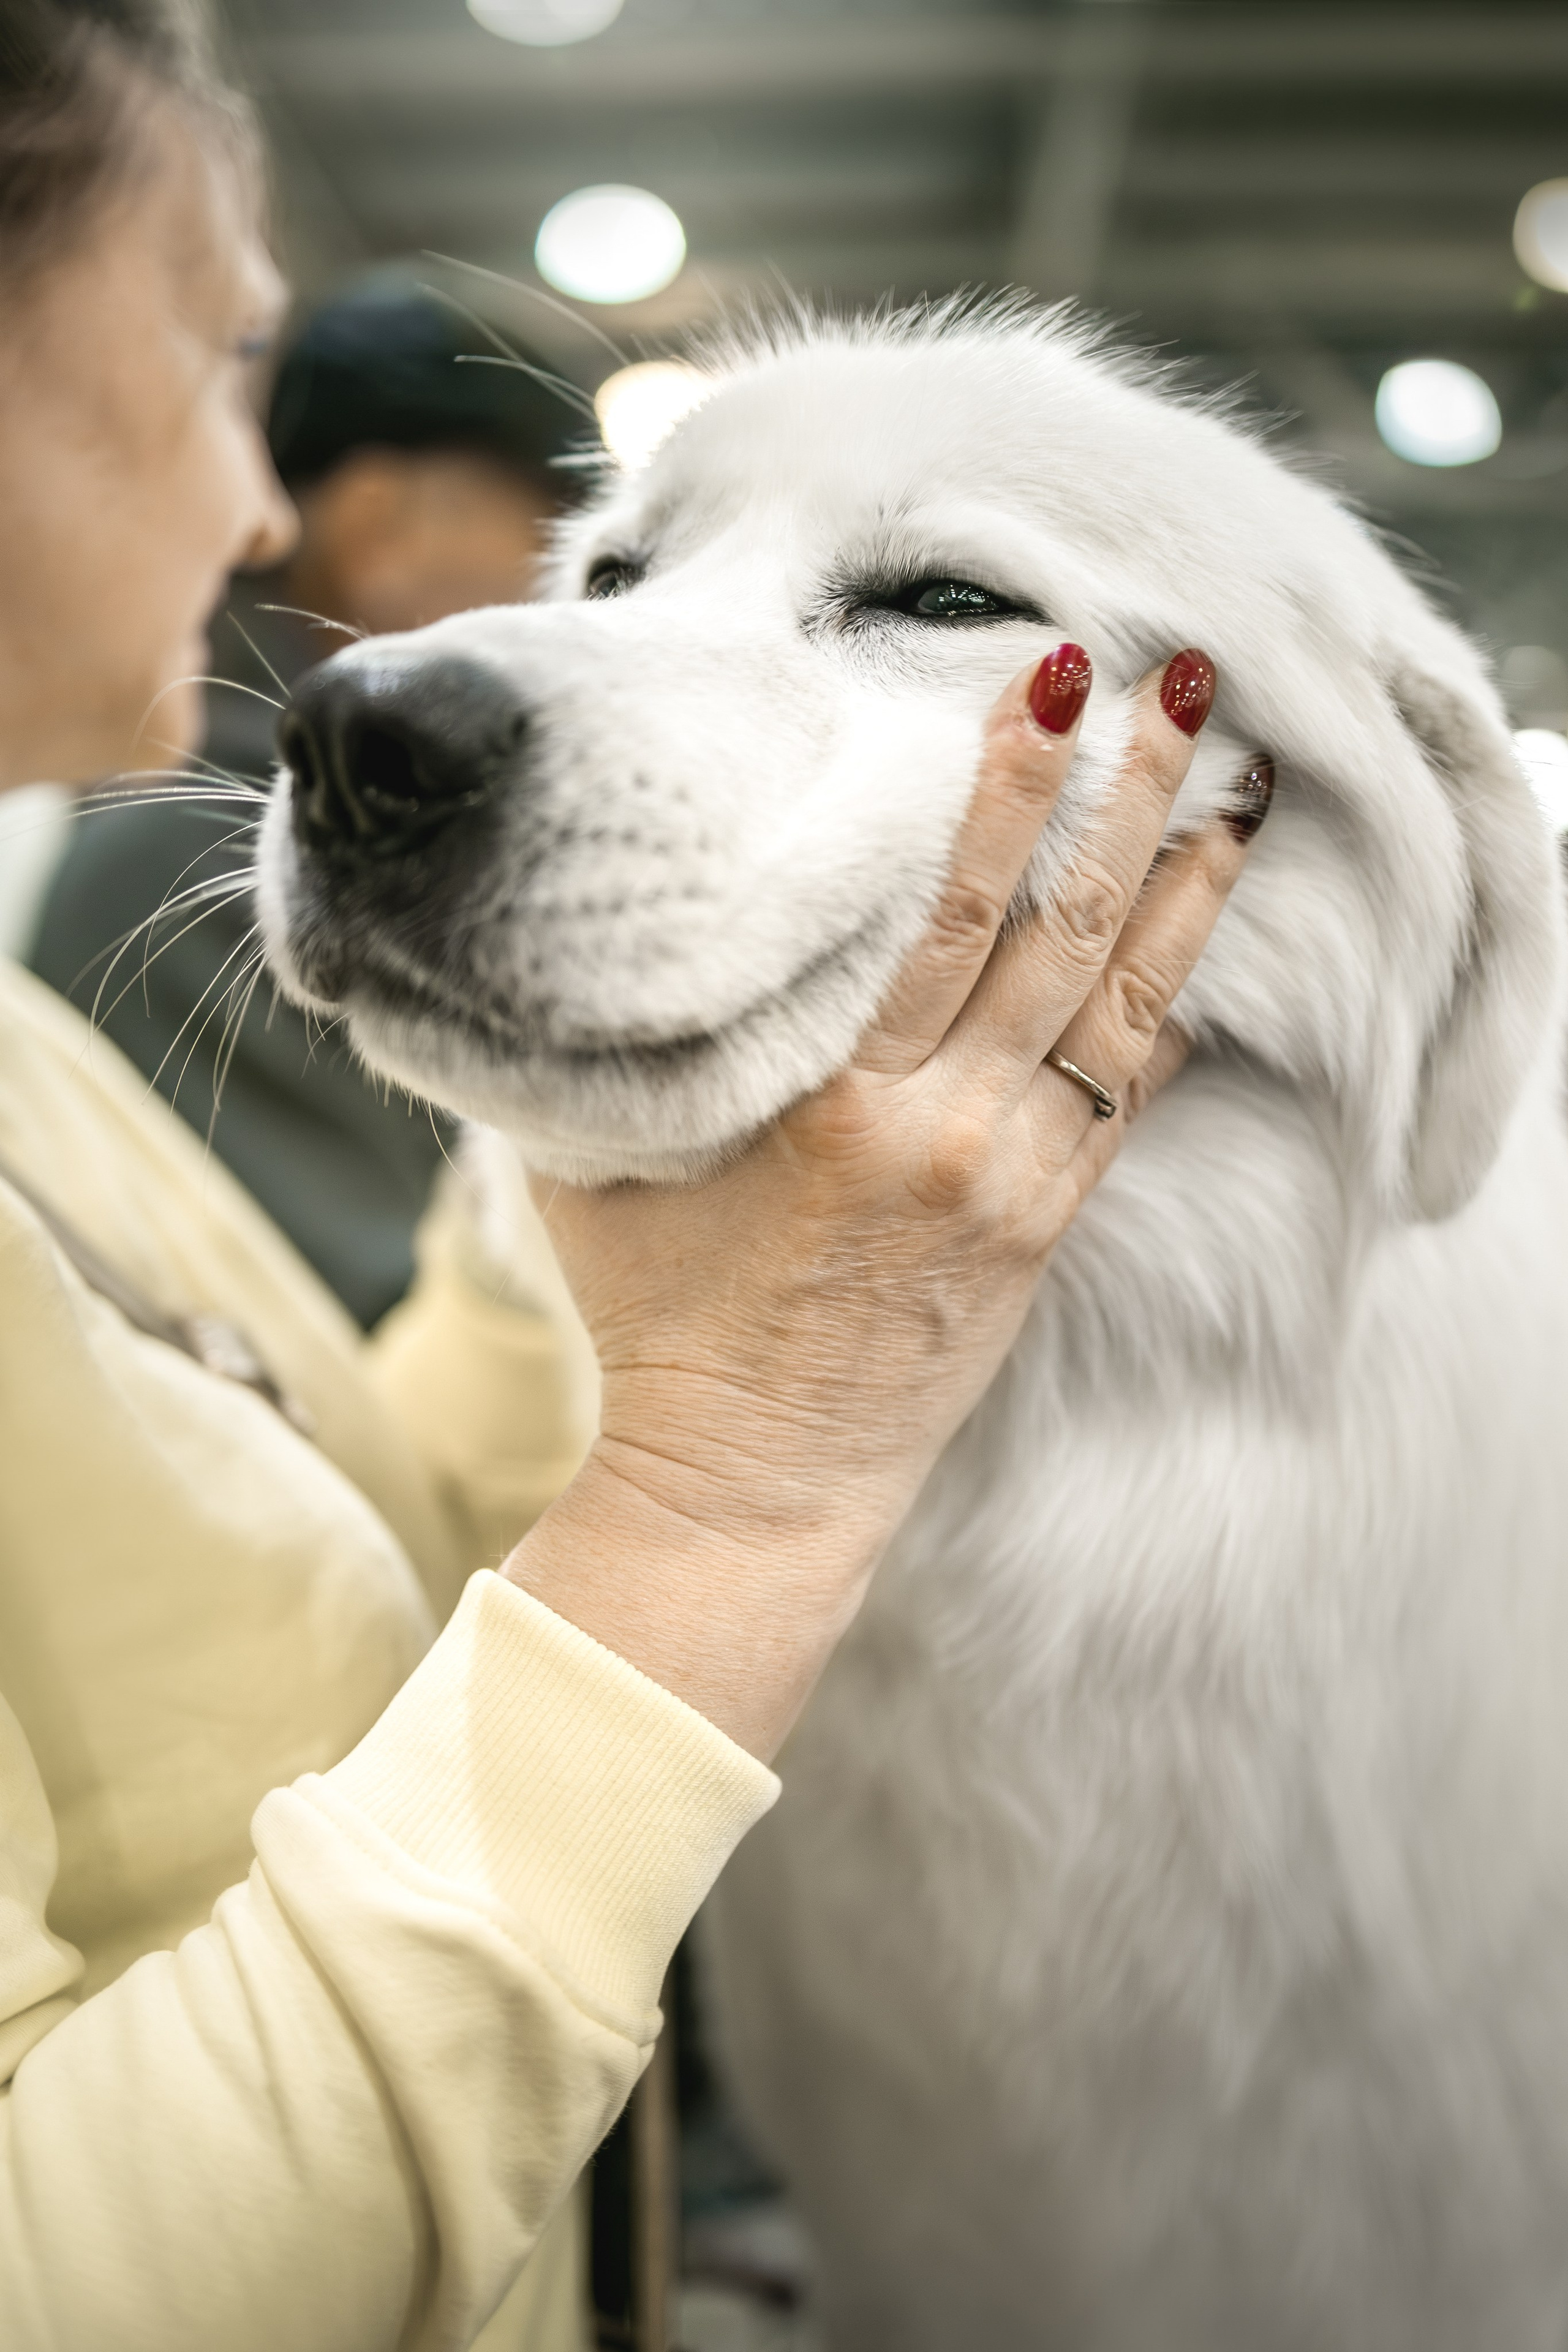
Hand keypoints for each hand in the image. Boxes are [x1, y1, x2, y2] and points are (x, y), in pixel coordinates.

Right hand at [505, 648, 1268, 1756]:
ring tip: (1241, 786)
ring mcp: (1012, 1183)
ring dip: (1186, 886)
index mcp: (839, 1102)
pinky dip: (1170, 1009)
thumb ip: (623, 1041)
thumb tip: (580, 920)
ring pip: (1125, 1006)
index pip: (946, 910)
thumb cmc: (660, 1320)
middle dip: (1131, 796)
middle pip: (1062, 931)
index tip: (1048, 680)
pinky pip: (1128, 1098)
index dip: (1006, 788)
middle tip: (1184, 678)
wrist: (751, 1485)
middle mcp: (946, 1130)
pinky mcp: (1045, 1231)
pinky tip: (1205, 934)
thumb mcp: (606, 1162)